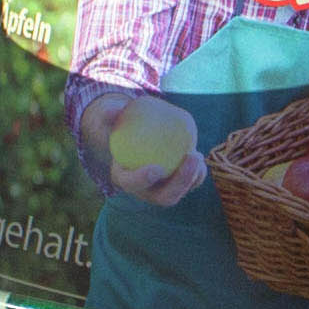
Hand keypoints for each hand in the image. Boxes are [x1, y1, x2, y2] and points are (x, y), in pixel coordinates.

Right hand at [90, 92, 205, 206]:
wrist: (133, 133)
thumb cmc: (120, 122)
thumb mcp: (110, 115)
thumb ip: (109, 113)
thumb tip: (113, 111)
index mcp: (123, 177)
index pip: (131, 184)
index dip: (142, 180)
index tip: (157, 168)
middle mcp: (143, 190)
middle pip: (163, 197)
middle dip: (180, 183)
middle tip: (191, 157)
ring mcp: (161, 190)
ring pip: (179, 193)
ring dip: (192, 179)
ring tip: (196, 156)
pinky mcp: (176, 184)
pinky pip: (190, 183)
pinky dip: (197, 173)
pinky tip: (199, 157)